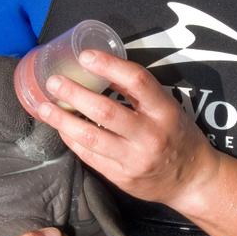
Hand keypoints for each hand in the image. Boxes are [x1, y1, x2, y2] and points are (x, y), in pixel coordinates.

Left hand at [34, 50, 219, 210]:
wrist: (192, 179)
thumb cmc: (177, 135)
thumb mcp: (168, 108)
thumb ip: (139, 92)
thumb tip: (100, 68)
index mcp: (164, 111)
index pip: (136, 81)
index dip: (108, 65)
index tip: (85, 56)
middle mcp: (150, 135)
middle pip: (105, 111)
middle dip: (74, 94)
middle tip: (53, 82)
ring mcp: (134, 159)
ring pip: (91, 137)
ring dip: (63, 120)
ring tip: (44, 108)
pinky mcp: (121, 177)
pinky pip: (90, 156)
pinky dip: (72, 140)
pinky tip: (62, 128)